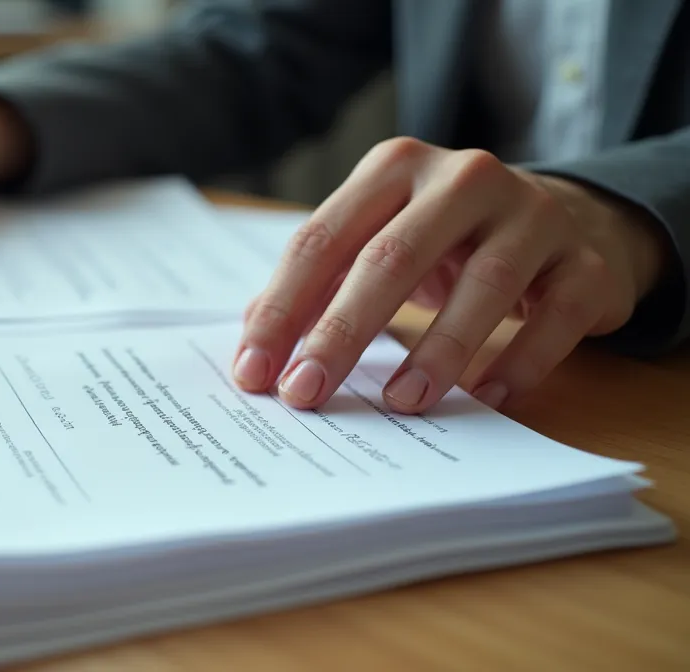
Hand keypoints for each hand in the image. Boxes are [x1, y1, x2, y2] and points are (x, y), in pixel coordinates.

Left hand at [232, 137, 669, 412]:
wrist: (568, 220)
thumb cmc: (446, 241)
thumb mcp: (378, 240)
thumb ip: (319, 283)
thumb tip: (254, 344)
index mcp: (393, 168)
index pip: (321, 240)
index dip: (282, 309)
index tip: (255, 374)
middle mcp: (462, 178)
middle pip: (390, 258)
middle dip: (340, 333)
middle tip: (305, 394)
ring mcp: (532, 215)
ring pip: (481, 284)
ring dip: (435, 352)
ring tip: (400, 404)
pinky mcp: (588, 261)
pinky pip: (555, 316)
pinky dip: (519, 362)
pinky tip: (485, 396)